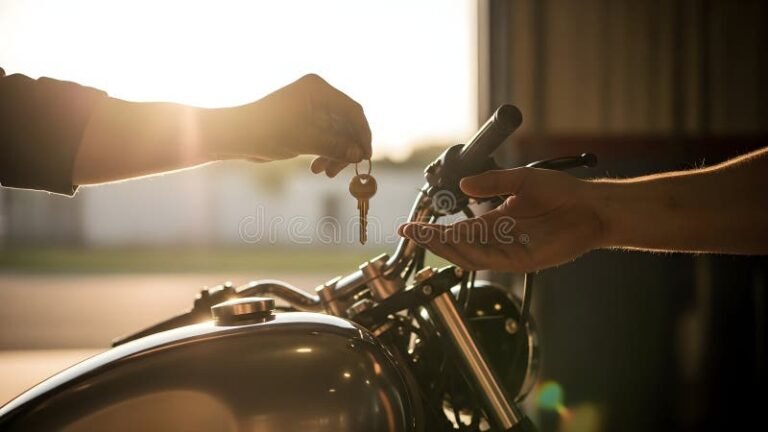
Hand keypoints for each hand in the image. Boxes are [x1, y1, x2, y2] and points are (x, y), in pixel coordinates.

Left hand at [222, 74, 371, 176]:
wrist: (235, 136)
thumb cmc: (268, 132)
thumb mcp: (306, 141)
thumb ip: (336, 146)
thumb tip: (359, 155)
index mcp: (318, 89)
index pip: (352, 111)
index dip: (362, 135)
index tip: (365, 157)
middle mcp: (316, 95)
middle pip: (344, 124)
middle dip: (345, 148)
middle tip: (343, 170)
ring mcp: (309, 108)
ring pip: (334, 134)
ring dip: (334, 154)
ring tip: (325, 172)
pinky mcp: (302, 122)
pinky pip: (323, 137)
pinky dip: (323, 152)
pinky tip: (317, 168)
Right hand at [398, 168, 607, 271]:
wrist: (591, 207)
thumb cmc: (562, 194)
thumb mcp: (520, 180)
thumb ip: (492, 182)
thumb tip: (464, 184)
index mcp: (495, 222)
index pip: (456, 230)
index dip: (433, 229)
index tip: (410, 225)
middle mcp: (498, 239)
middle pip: (457, 246)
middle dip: (432, 240)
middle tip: (410, 231)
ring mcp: (509, 252)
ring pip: (469, 256)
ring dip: (447, 247)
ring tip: (427, 237)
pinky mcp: (522, 261)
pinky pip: (491, 259)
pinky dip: (472, 252)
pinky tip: (456, 242)